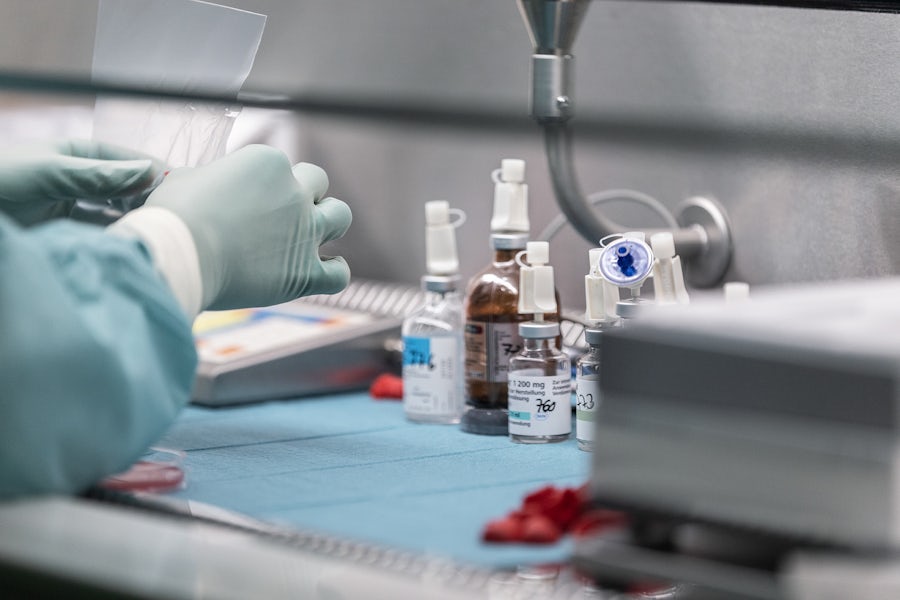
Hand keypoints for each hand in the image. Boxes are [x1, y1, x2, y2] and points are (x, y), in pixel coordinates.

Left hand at [0, 139, 163, 225]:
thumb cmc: (0, 180)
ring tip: (151, 225)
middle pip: (119, 184)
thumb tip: (146, 171)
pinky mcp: (61, 230)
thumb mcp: (50, 172)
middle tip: (167, 208)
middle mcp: (73, 177)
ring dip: (129, 216)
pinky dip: (111, 233)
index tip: (171, 181)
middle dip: (142, 194)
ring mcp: (67, 204)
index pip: (119, 158)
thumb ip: (98, 175)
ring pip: (109, 209)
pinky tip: (127, 239)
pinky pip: (94, 230)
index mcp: (71, 153)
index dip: (145, 168)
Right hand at [138, 144, 351, 310]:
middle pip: (317, 181)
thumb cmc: (173, 216)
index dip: (263, 184)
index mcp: (267, 162)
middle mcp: (294, 191)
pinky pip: (339, 272)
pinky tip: (325, 269)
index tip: (241, 202)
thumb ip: (211, 179)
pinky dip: (335, 271)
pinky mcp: (306, 271)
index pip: (278, 166)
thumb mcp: (188, 180)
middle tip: (282, 214)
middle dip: (305, 194)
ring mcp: (305, 231)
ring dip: (330, 223)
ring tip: (311, 236)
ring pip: (341, 216)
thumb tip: (210, 185)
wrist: (180, 253)